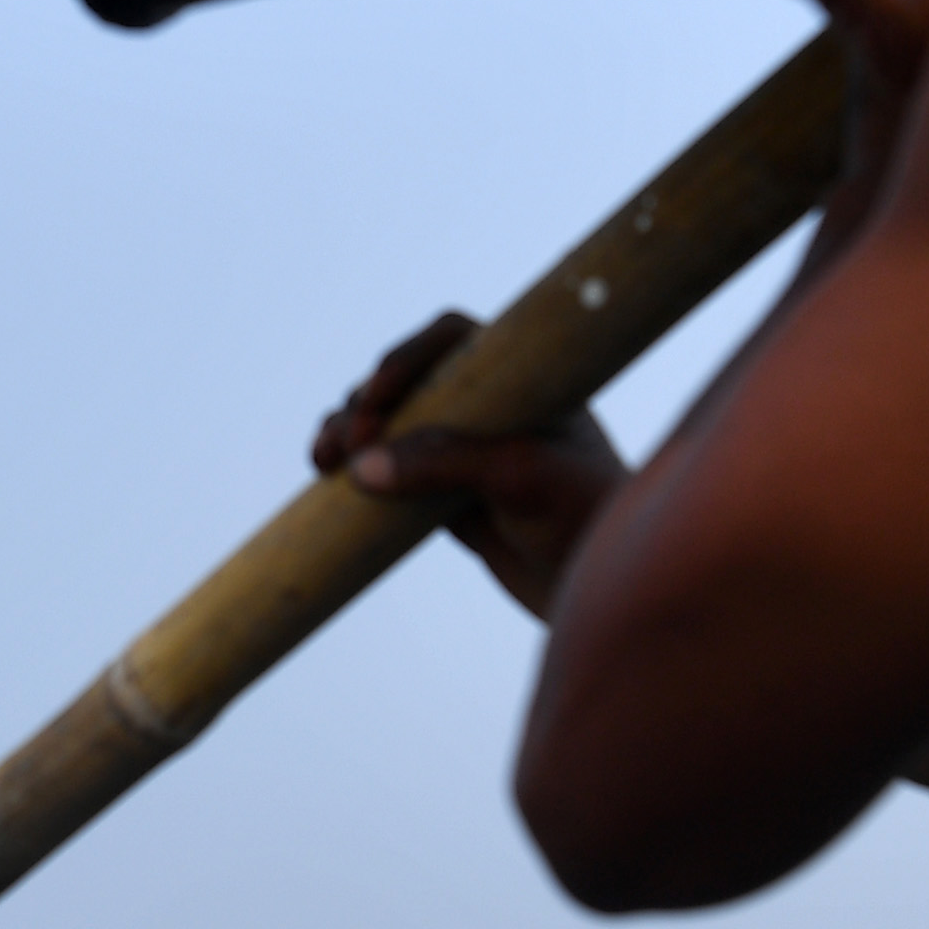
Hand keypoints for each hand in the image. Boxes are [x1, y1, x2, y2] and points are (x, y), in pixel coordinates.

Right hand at [313, 312, 628, 617]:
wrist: (604, 588)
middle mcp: (489, 407)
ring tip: (324, 460)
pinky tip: (327, 480)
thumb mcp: (520, 478)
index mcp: (521, 379)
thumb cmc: (583, 515)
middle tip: (351, 442)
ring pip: (390, 426)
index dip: (405, 358)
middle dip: (366, 403)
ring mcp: (464, 451)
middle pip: (408, 381)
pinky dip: (355, 472)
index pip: (451, 340)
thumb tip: (360, 466)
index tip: (376, 396)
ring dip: (347, 433)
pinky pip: (389, 473)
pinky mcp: (446, 497)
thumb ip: (445, 463)